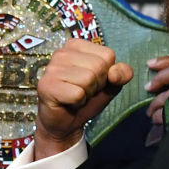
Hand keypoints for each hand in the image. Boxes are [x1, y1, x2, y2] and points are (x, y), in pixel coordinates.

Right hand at [33, 39, 132, 158]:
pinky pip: (77, 94)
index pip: (108, 55)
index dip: (106, 74)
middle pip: (98, 66)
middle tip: (83, 91)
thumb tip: (114, 72)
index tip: (92, 82)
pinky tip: (68, 102)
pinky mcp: (46, 85)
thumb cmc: (85, 99)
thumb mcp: (110, 84)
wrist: (65, 123)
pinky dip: (77, 102)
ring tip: (75, 96)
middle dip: (96, 85)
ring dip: (86, 94)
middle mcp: (62, 52)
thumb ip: (122, 74)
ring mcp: (52, 68)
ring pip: (88, 79)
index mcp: (76, 46)